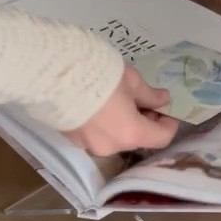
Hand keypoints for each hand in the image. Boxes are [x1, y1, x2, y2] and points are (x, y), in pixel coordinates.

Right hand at [64, 65, 178, 155]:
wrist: (53, 73)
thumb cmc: (100, 75)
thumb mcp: (131, 80)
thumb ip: (149, 95)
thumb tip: (162, 100)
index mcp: (131, 134)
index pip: (161, 138)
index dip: (168, 124)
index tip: (166, 110)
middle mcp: (111, 147)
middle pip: (135, 139)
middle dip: (143, 123)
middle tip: (142, 102)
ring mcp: (88, 146)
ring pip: (114, 138)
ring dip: (121, 124)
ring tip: (116, 102)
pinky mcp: (70, 139)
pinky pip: (94, 135)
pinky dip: (100, 125)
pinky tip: (95, 106)